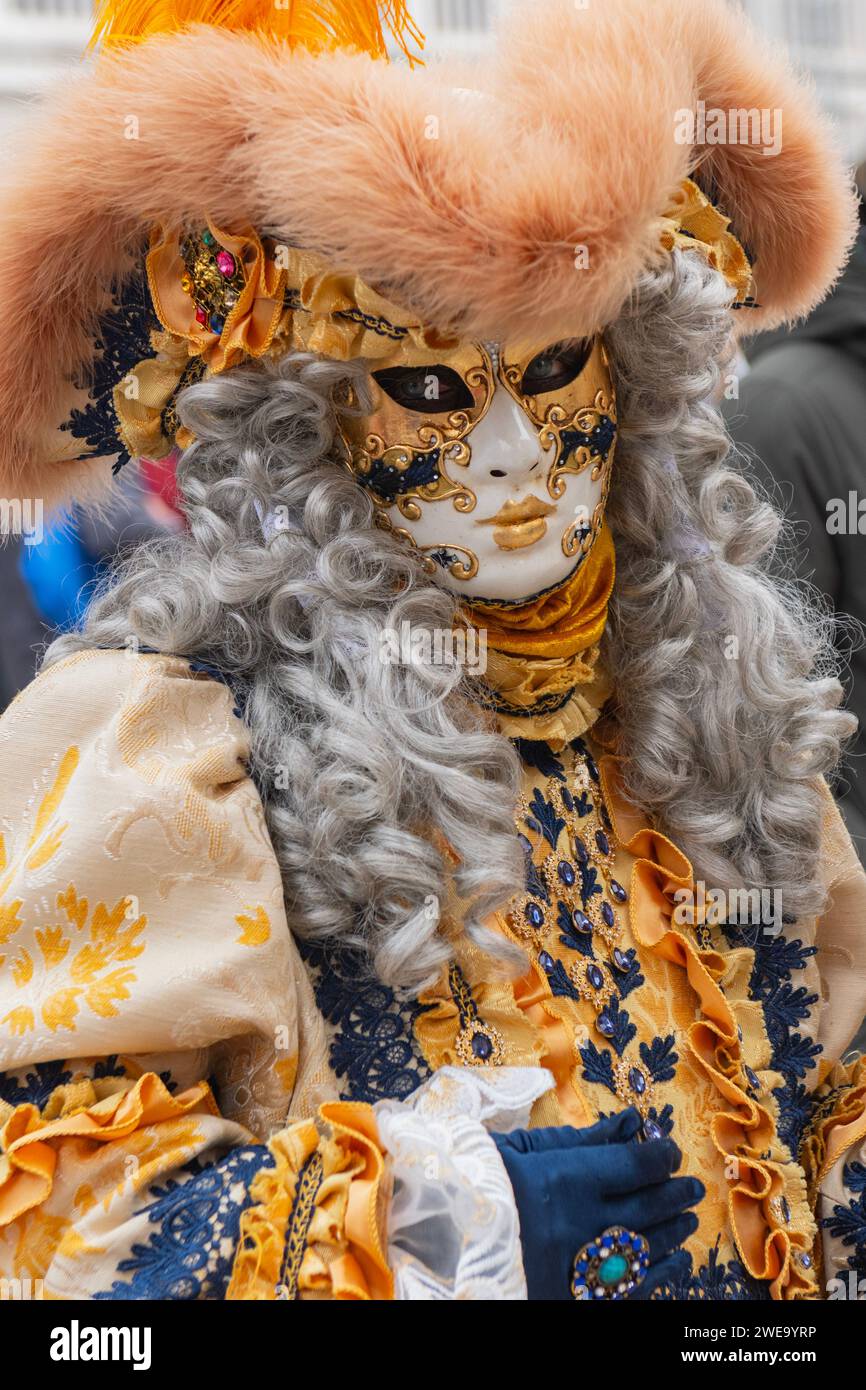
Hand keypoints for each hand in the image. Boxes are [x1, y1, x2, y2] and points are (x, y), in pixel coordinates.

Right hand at [493, 1108, 703, 1299]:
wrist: (435, 1232)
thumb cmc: (478, 1179)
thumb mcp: (527, 1148)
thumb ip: (585, 1139)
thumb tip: (632, 1123)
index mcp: (563, 1179)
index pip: (636, 1166)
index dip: (660, 1157)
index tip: (669, 1152)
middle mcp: (577, 1225)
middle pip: (646, 1208)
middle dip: (674, 1195)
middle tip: (691, 1187)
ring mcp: (574, 1268)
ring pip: (644, 1250)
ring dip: (672, 1234)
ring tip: (686, 1221)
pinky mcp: (567, 1299)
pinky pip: (628, 1291)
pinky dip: (658, 1276)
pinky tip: (675, 1263)